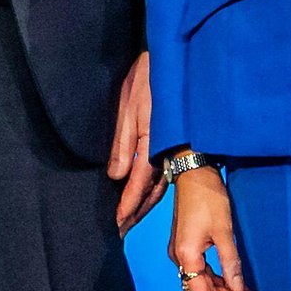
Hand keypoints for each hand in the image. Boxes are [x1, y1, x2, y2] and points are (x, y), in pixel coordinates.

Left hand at [107, 53, 160, 231]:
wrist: (173, 58)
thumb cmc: (147, 80)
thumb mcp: (130, 107)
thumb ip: (124, 143)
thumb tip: (116, 177)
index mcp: (153, 143)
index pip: (139, 183)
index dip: (128, 205)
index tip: (118, 225)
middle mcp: (166, 149)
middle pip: (152, 190)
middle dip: (137, 212)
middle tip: (122, 232)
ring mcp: (173, 146)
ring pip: (160, 182)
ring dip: (146, 202)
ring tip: (131, 220)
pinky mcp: (175, 140)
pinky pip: (164, 169)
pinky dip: (154, 185)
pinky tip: (145, 194)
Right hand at [167, 164, 255, 290]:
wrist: (193, 173)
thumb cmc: (208, 197)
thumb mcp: (224, 230)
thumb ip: (230, 262)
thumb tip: (238, 290)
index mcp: (186, 255)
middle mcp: (180, 257)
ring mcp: (183, 253)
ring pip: (204, 283)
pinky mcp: (189, 247)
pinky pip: (204, 272)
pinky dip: (221, 281)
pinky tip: (239, 285)